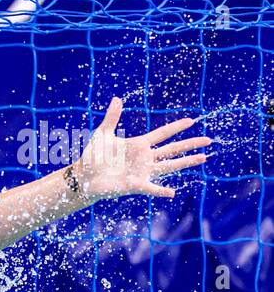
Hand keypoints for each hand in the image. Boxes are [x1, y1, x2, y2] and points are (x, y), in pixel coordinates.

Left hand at [69, 97, 210, 201]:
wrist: (83, 176)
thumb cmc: (93, 156)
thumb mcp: (102, 134)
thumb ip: (112, 117)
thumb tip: (117, 99)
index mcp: (138, 145)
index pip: (162, 134)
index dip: (176, 127)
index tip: (191, 121)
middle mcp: (144, 158)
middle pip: (172, 149)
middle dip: (190, 144)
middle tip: (208, 141)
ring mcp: (142, 172)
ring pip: (169, 166)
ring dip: (186, 163)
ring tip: (203, 158)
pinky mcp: (135, 185)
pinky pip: (151, 188)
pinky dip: (160, 190)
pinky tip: (172, 192)